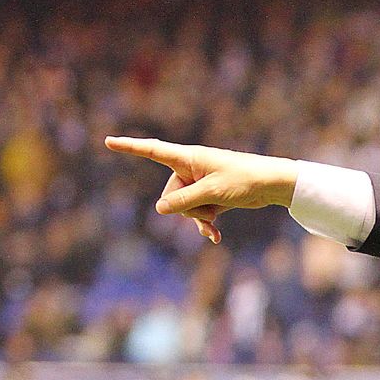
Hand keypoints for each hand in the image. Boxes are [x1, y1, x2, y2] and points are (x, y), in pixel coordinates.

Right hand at [104, 136, 299, 243]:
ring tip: (218, 215)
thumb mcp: (212, 192)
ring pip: (184, 207)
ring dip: (199, 216)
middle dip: (186, 206)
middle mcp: (190, 169)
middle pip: (171, 194)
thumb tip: (159, 208)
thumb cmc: (244, 179)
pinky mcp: (211, 197)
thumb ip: (184, 200)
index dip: (130, 147)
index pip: (153, 151)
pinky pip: (198, 214)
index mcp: (188, 157)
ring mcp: (200, 184)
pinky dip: (206, 224)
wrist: (271, 185)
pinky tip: (215, 237)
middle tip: (210, 203)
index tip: (108, 141)